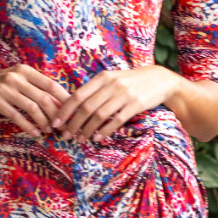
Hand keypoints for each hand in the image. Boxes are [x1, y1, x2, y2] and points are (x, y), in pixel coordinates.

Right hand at [0, 63, 70, 137]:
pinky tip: (35, 133)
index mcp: (26, 70)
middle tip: (62, 126)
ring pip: (32, 107)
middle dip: (56, 114)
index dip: (64, 99)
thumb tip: (60, 103)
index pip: (51, 84)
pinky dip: (28, 126)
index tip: (72, 112)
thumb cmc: (0, 84)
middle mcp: (16, 77)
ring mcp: (5, 88)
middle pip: (44, 97)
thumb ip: (36, 88)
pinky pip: (16, 116)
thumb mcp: (18, 80)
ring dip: (43, 121)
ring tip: (49, 130)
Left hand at [52, 66, 175, 141]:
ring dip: (87, 130)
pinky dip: (104, 131)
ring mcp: (124, 94)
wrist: (161, 80)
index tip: (56, 123)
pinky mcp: (135, 104)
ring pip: (99, 115)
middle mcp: (112, 85)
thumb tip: (74, 106)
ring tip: (80, 140)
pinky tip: (97, 138)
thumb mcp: (113, 79)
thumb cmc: (133, 82)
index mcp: (103, 77)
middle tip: (66, 136)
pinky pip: (116, 120)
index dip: (65, 111)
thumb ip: (96, 89)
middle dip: (73, 124)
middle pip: (86, 107)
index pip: (78, 95)